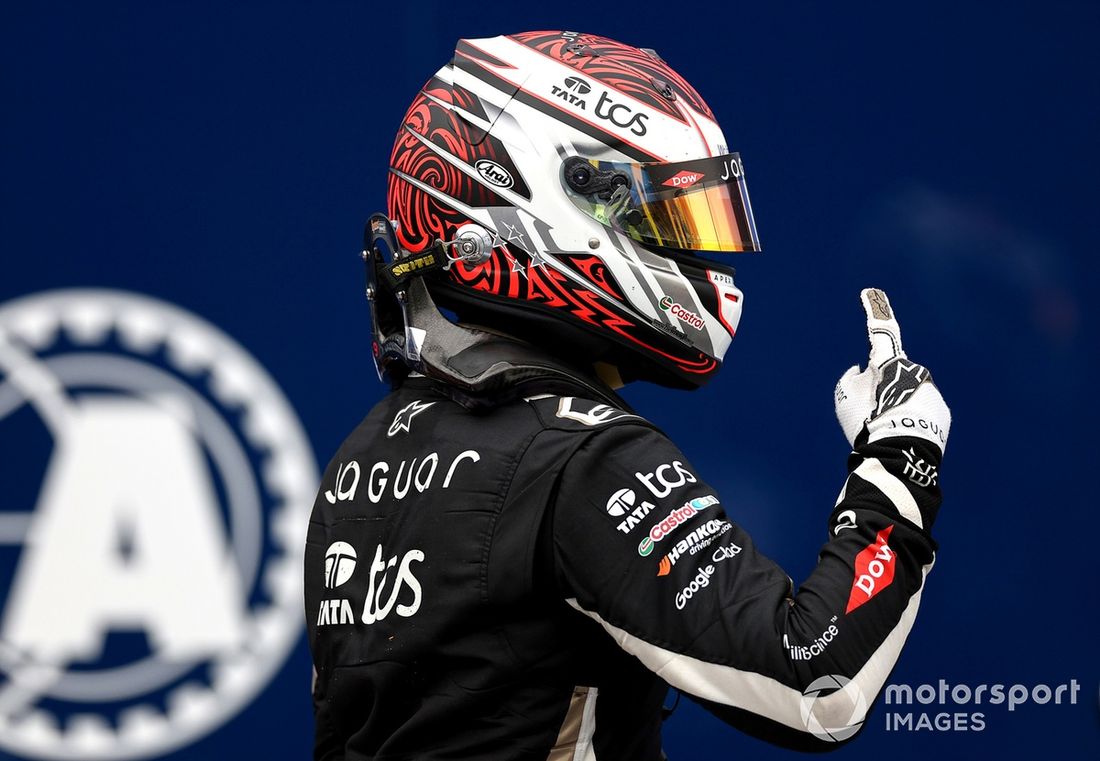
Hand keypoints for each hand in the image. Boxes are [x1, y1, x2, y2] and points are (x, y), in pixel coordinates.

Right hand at [834, 289, 950, 452]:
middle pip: (892, 373)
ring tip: (885, 428)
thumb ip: (850, 379)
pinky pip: (920, 408)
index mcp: (891, 363)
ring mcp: (931, 391)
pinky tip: (901, 435)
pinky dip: (909, 417)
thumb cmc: (868, 425)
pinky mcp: (941, 412)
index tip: (871, 292)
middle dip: (882, 386)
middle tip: (871, 412)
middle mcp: (916, 371)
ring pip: (907, 392)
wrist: (900, 458)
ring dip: (895, 405)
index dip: (874, 310)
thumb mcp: (845, 400)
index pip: (881, 331)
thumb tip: (862, 370)